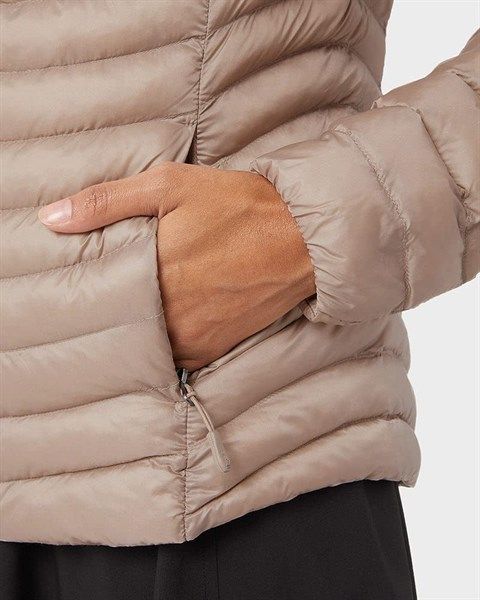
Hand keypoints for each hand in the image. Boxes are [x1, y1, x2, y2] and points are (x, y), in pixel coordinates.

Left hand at [38, 163, 314, 370]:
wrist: (302, 237)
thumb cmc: (238, 205)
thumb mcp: (170, 186)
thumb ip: (106, 202)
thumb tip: (50, 219)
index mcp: (152, 273)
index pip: (96, 295)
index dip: (87, 288)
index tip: (80, 282)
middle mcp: (170, 314)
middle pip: (118, 323)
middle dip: (109, 310)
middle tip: (104, 294)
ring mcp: (192, 337)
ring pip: (143, 344)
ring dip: (135, 330)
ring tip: (134, 308)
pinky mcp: (213, 349)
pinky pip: (173, 358)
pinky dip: (163, 343)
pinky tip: (164, 322)